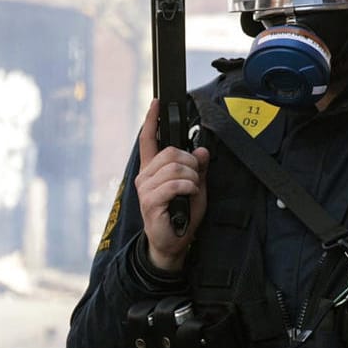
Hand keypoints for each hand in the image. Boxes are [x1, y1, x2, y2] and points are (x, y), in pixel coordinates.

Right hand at [134, 99, 209, 272]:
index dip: (152, 120)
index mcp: (153, 170)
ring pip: (174, 168)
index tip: (156, 103)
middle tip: (195, 177)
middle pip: (169, 152)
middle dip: (190, 162)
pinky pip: (174, 184)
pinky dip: (188, 188)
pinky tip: (189, 195)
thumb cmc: (181, 217)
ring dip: (191, 178)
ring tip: (192, 190)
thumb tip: (202, 150)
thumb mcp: (196, 187)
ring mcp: (146, 189)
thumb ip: (198, 169)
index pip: (149, 140)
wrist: (173, 244)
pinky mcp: (150, 202)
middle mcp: (146, 177)